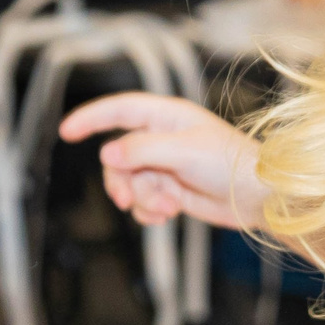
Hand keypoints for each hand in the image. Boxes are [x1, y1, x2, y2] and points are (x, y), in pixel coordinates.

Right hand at [59, 92, 262, 229]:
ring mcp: (164, 166)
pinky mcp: (170, 190)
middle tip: (124, 199)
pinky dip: (150, 211)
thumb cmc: (230, 164)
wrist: (257, 198)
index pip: (119, 111)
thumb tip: (106, 153)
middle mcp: (162, 139)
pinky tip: (168, 214)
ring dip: (141, 199)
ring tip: (165, 207)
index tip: (66, 131)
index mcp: (166, 117)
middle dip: (120, 180)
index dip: (91, 118)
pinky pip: (142, 201)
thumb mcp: (183, 151)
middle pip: (117, 157)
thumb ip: (141, 150)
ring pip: (129, 183)